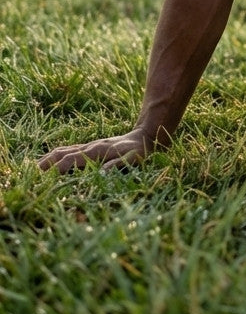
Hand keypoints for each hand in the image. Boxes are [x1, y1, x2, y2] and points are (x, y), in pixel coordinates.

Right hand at [37, 128, 155, 173]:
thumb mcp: (134, 159)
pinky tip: (48, 161)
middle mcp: (90, 147)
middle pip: (62, 154)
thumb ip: (118, 165)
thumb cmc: (141, 151)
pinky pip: (68, 150)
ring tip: (32, 170)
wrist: (147, 134)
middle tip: (30, 176)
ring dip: (47, 159)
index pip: (71, 160)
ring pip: (63, 150)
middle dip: (46, 164)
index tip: (42, 179)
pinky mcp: (90, 147)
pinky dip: (55, 155)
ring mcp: (89, 146)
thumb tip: (102, 174)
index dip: (57, 169)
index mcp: (97, 151)